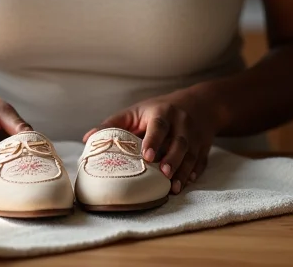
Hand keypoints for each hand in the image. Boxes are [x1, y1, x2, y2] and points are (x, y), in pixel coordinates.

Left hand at [82, 88, 217, 194]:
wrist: (199, 104)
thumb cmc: (159, 109)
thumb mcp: (137, 111)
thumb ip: (114, 124)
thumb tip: (88, 138)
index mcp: (163, 112)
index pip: (159, 125)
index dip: (154, 140)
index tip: (146, 156)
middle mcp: (181, 123)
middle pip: (179, 141)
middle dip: (172, 158)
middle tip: (162, 174)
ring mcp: (195, 136)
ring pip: (191, 154)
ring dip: (182, 171)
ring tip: (173, 188)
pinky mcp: (204, 148)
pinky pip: (200, 162)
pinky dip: (193, 173)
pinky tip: (185, 183)